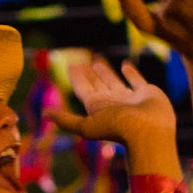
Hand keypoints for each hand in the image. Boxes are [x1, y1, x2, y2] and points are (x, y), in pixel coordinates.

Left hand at [46, 57, 179, 179]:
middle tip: (82, 61)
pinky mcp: (145, 92)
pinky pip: (136, 79)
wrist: (149, 132)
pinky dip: (130, 72)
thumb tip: (44, 115)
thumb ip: (65, 120)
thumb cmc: (117, 129)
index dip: (76, 77)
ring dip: (105, 71)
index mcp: (97, 107)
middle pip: (96, 84)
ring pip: (113, 80)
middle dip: (89, 74)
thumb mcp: (86, 125)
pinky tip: (125, 65)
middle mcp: (111, 102)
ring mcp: (128, 98)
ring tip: (97, 59)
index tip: (71, 65)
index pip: (83, 89)